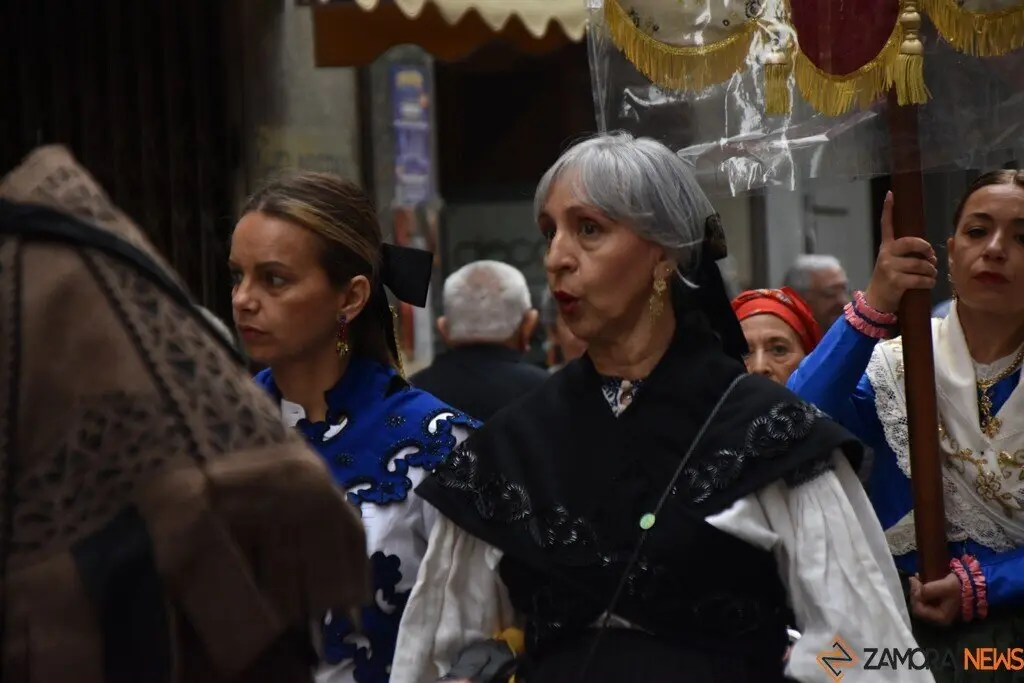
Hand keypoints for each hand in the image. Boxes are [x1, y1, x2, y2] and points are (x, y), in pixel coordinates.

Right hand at [863, 191, 937, 313]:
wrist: (877, 301)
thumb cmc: (890, 281)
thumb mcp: (893, 264)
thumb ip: (906, 254)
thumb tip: (930, 251)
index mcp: (886, 247)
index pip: (886, 225)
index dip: (888, 209)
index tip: (891, 194)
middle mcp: (886, 255)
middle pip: (912, 243)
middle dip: (927, 250)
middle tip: (931, 257)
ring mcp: (890, 267)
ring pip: (921, 264)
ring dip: (931, 271)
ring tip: (931, 275)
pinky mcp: (896, 281)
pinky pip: (921, 278)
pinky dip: (929, 282)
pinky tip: (928, 284)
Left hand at [909, 572, 961, 625]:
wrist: (975, 585)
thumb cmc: (960, 587)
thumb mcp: (945, 586)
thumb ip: (928, 590)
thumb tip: (916, 590)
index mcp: (940, 617)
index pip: (918, 610)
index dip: (914, 595)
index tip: (914, 581)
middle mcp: (938, 618)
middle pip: (918, 607)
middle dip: (914, 593)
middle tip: (914, 579)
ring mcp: (939, 612)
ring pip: (921, 603)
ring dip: (917, 591)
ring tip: (917, 579)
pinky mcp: (940, 606)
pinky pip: (926, 601)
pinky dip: (922, 592)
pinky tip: (922, 582)